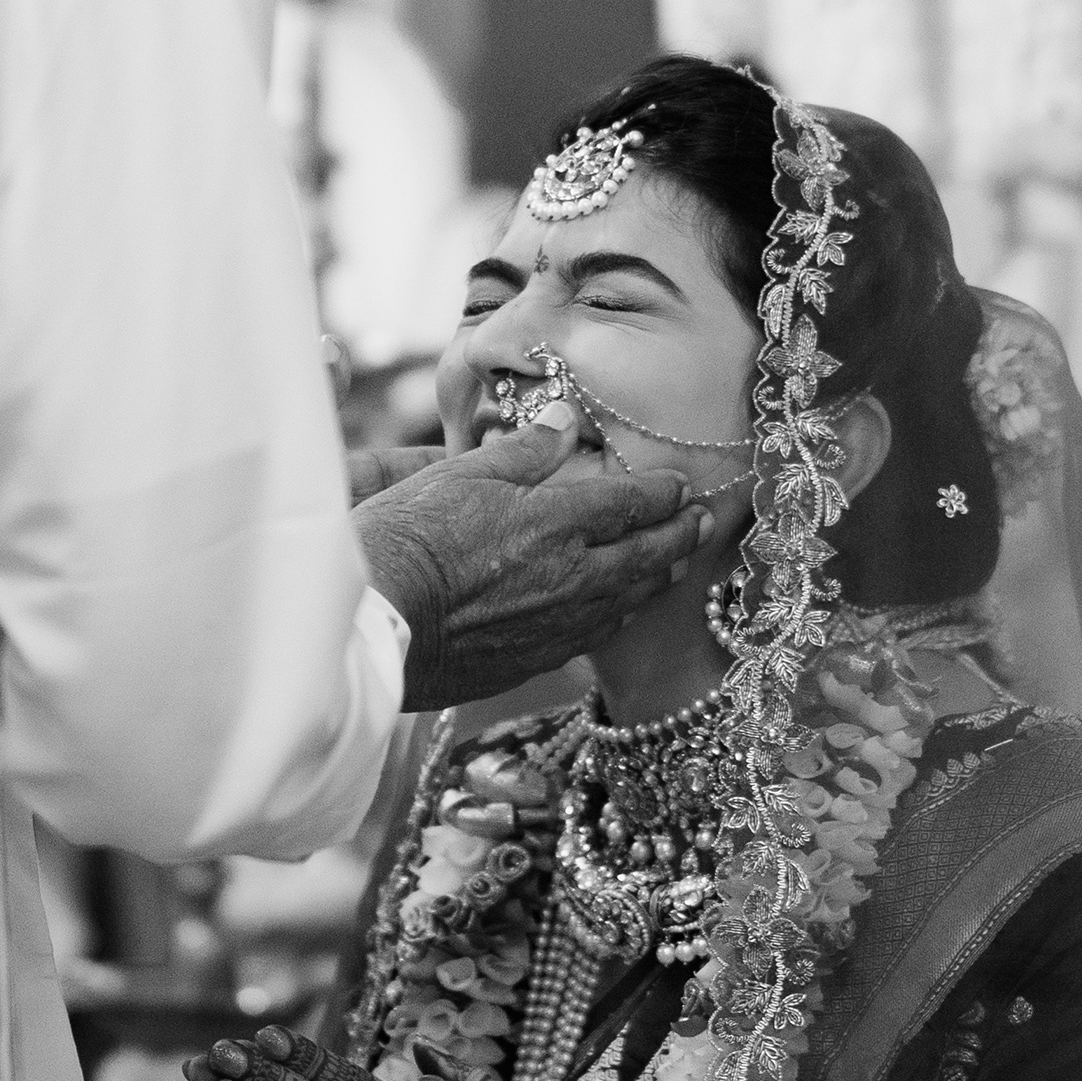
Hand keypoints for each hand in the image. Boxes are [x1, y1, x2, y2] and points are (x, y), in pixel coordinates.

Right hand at [351, 409, 714, 709]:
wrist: (378, 624)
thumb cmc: (409, 539)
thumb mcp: (460, 475)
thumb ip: (522, 451)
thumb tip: (565, 420)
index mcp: (557, 523)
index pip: (630, 503)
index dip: (662, 492)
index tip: (681, 483)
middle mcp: (572, 577)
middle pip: (647, 556)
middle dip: (681, 535)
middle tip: (703, 522)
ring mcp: (559, 625)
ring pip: (629, 601)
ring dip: (657, 578)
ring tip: (674, 564)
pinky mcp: (536, 660)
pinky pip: (595, 636)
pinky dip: (618, 616)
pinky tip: (616, 611)